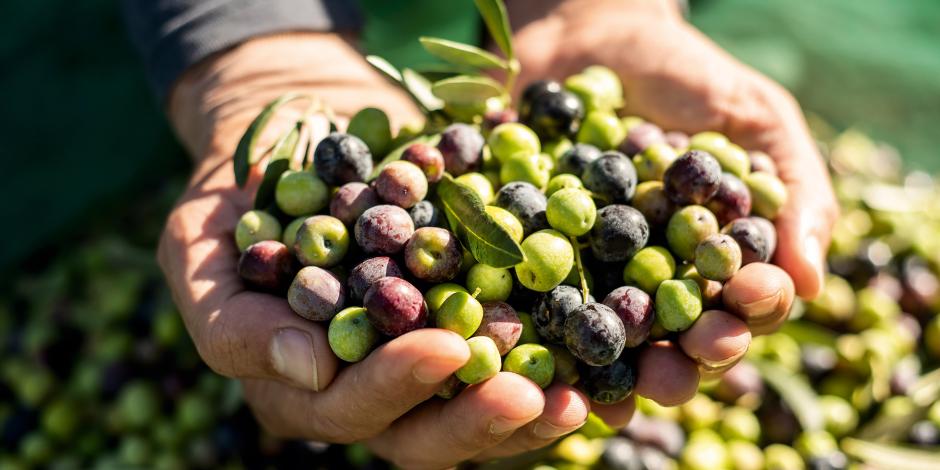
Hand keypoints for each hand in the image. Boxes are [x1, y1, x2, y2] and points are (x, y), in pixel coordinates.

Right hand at [158, 33, 616, 468]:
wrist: (304, 135)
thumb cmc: (237, 193)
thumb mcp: (195, 243)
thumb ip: (232, 316)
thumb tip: (308, 371)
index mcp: (295, 382)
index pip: (342, 407)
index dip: (392, 388)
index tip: (445, 348)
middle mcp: (358, 390)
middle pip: (416, 436)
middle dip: (473, 420)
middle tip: (531, 395)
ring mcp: (413, 366)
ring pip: (470, 415)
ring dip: (526, 414)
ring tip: (578, 398)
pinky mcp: (462, 330)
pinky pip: (508, 363)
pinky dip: (552, 364)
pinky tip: (596, 361)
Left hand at [506, 0, 834, 401]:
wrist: (587, 35)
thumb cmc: (683, 75)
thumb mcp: (752, 115)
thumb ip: (791, 188)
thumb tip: (811, 280)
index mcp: (713, 263)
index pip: (740, 307)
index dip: (747, 314)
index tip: (746, 304)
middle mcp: (653, 284)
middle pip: (672, 344)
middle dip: (679, 364)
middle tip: (675, 369)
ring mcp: (589, 279)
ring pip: (602, 344)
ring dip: (606, 373)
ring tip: (607, 391)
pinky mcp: (527, 263)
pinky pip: (527, 306)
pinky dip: (527, 330)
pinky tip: (527, 350)